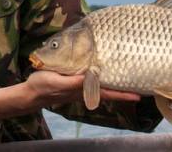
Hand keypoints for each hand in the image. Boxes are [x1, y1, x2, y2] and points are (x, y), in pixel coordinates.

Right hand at [0, 70, 141, 120]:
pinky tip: (102, 75)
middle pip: (108, 91)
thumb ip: (73, 81)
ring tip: (126, 79)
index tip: (138, 95)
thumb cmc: (43, 85)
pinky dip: (100, 80)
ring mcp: (79, 88)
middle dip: (123, 90)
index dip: (123, 94)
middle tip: (139, 88)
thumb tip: (89, 78)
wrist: (31, 93)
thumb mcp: (57, 80)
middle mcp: (83, 90)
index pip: (107, 93)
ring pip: (101, 87)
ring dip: (113, 85)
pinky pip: (91, 83)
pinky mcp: (73, 84)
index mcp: (81, 90)